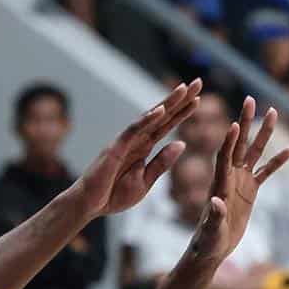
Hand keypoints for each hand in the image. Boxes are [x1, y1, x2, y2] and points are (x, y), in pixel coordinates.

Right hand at [68, 82, 203, 218]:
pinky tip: (161, 110)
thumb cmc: (113, 195)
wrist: (89, 206)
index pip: (167, 125)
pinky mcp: (115, 148)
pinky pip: (133, 131)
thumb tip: (181, 143)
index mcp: (145, 148)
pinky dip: (146, 120)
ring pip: (149, 118)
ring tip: (183, 89)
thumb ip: (162, 163)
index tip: (199, 99)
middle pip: (162, 115)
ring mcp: (126, 142)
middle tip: (198, 82)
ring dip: (167, 103)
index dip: (182, 112)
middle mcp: (137, 140)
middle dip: (180, 99)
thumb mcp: (145, 181)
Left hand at [187, 99, 288, 264]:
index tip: (235, 123)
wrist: (211, 248)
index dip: (229, 141)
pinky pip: (266, 172)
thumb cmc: (207, 242)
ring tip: (274, 112)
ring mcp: (240, 181)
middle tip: (250, 99)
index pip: (224, 156)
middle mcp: (229, 176)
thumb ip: (214, 216)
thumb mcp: (210, 231)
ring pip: (254, 152)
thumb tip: (216, 201)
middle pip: (239, 144)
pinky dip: (277, 161)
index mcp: (219, 183)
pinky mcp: (250, 191)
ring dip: (263, 133)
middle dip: (245, 122)